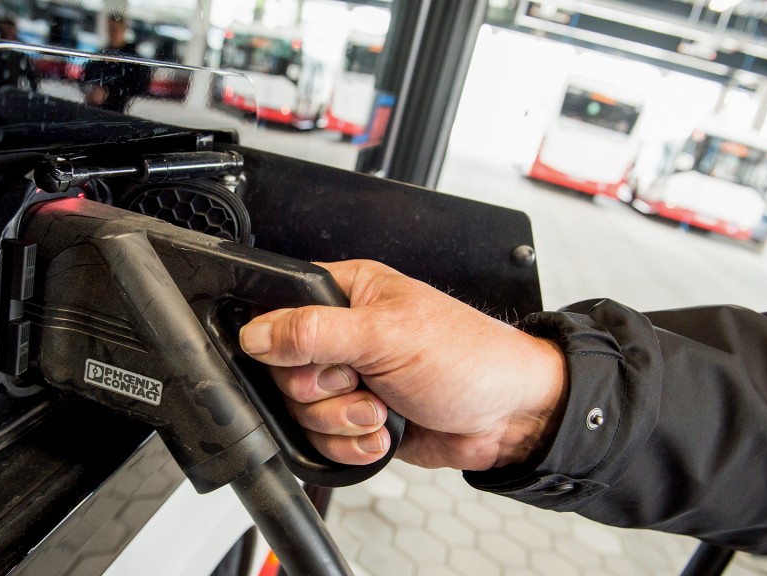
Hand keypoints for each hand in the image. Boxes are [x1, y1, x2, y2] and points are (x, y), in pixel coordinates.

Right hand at [239, 259, 567, 470]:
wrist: (510, 416)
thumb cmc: (470, 359)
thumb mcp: (386, 336)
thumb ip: (314, 332)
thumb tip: (256, 333)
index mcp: (348, 293)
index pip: (279, 312)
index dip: (286, 343)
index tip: (320, 358)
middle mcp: (342, 335)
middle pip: (284, 372)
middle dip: (323, 391)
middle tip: (361, 382)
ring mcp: (348, 380)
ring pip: (301, 412)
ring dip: (343, 420)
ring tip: (382, 409)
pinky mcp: (356, 419)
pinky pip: (324, 441)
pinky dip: (354, 445)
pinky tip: (385, 431)